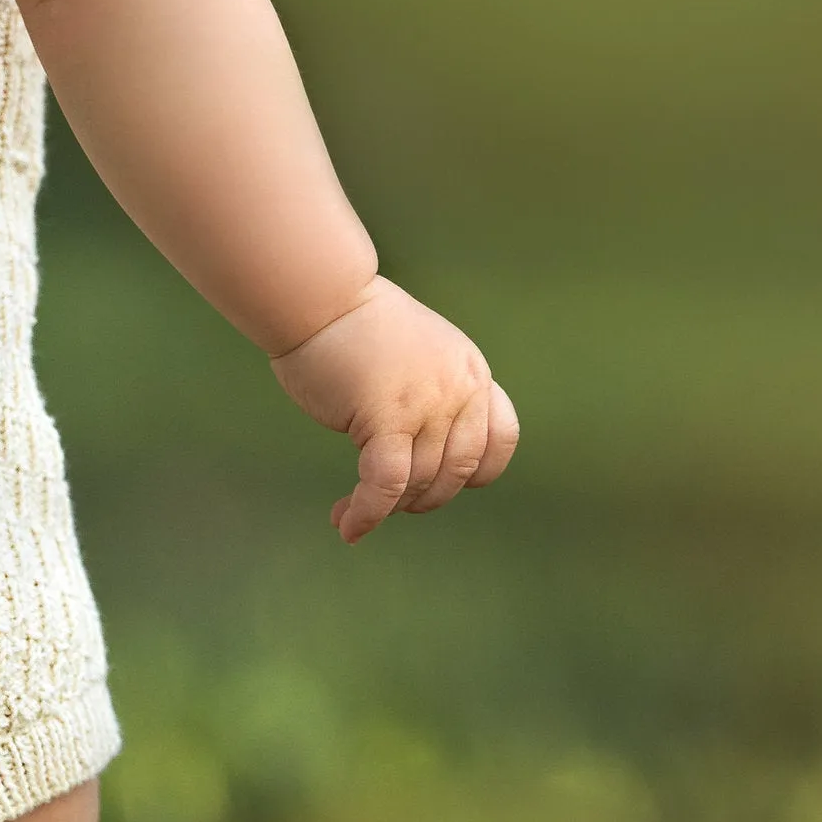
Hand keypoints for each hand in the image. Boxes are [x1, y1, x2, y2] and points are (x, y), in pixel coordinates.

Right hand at [266, 276, 518, 543]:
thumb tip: (424, 451)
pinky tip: (348, 526)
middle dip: (424, 497)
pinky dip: (368, 512)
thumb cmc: (352, 323)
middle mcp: (459, 390)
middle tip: (388, 503)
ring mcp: (427, 405)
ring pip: (419, 483)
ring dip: (387, 509)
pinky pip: (385, 484)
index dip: (474, 471)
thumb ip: (434, 392)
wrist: (319, 296)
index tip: (440, 478)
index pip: (501, 439)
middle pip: (457, 472)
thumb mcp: (418, 352)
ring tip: (350, 514)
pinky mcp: (386, 417)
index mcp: (471, 371)